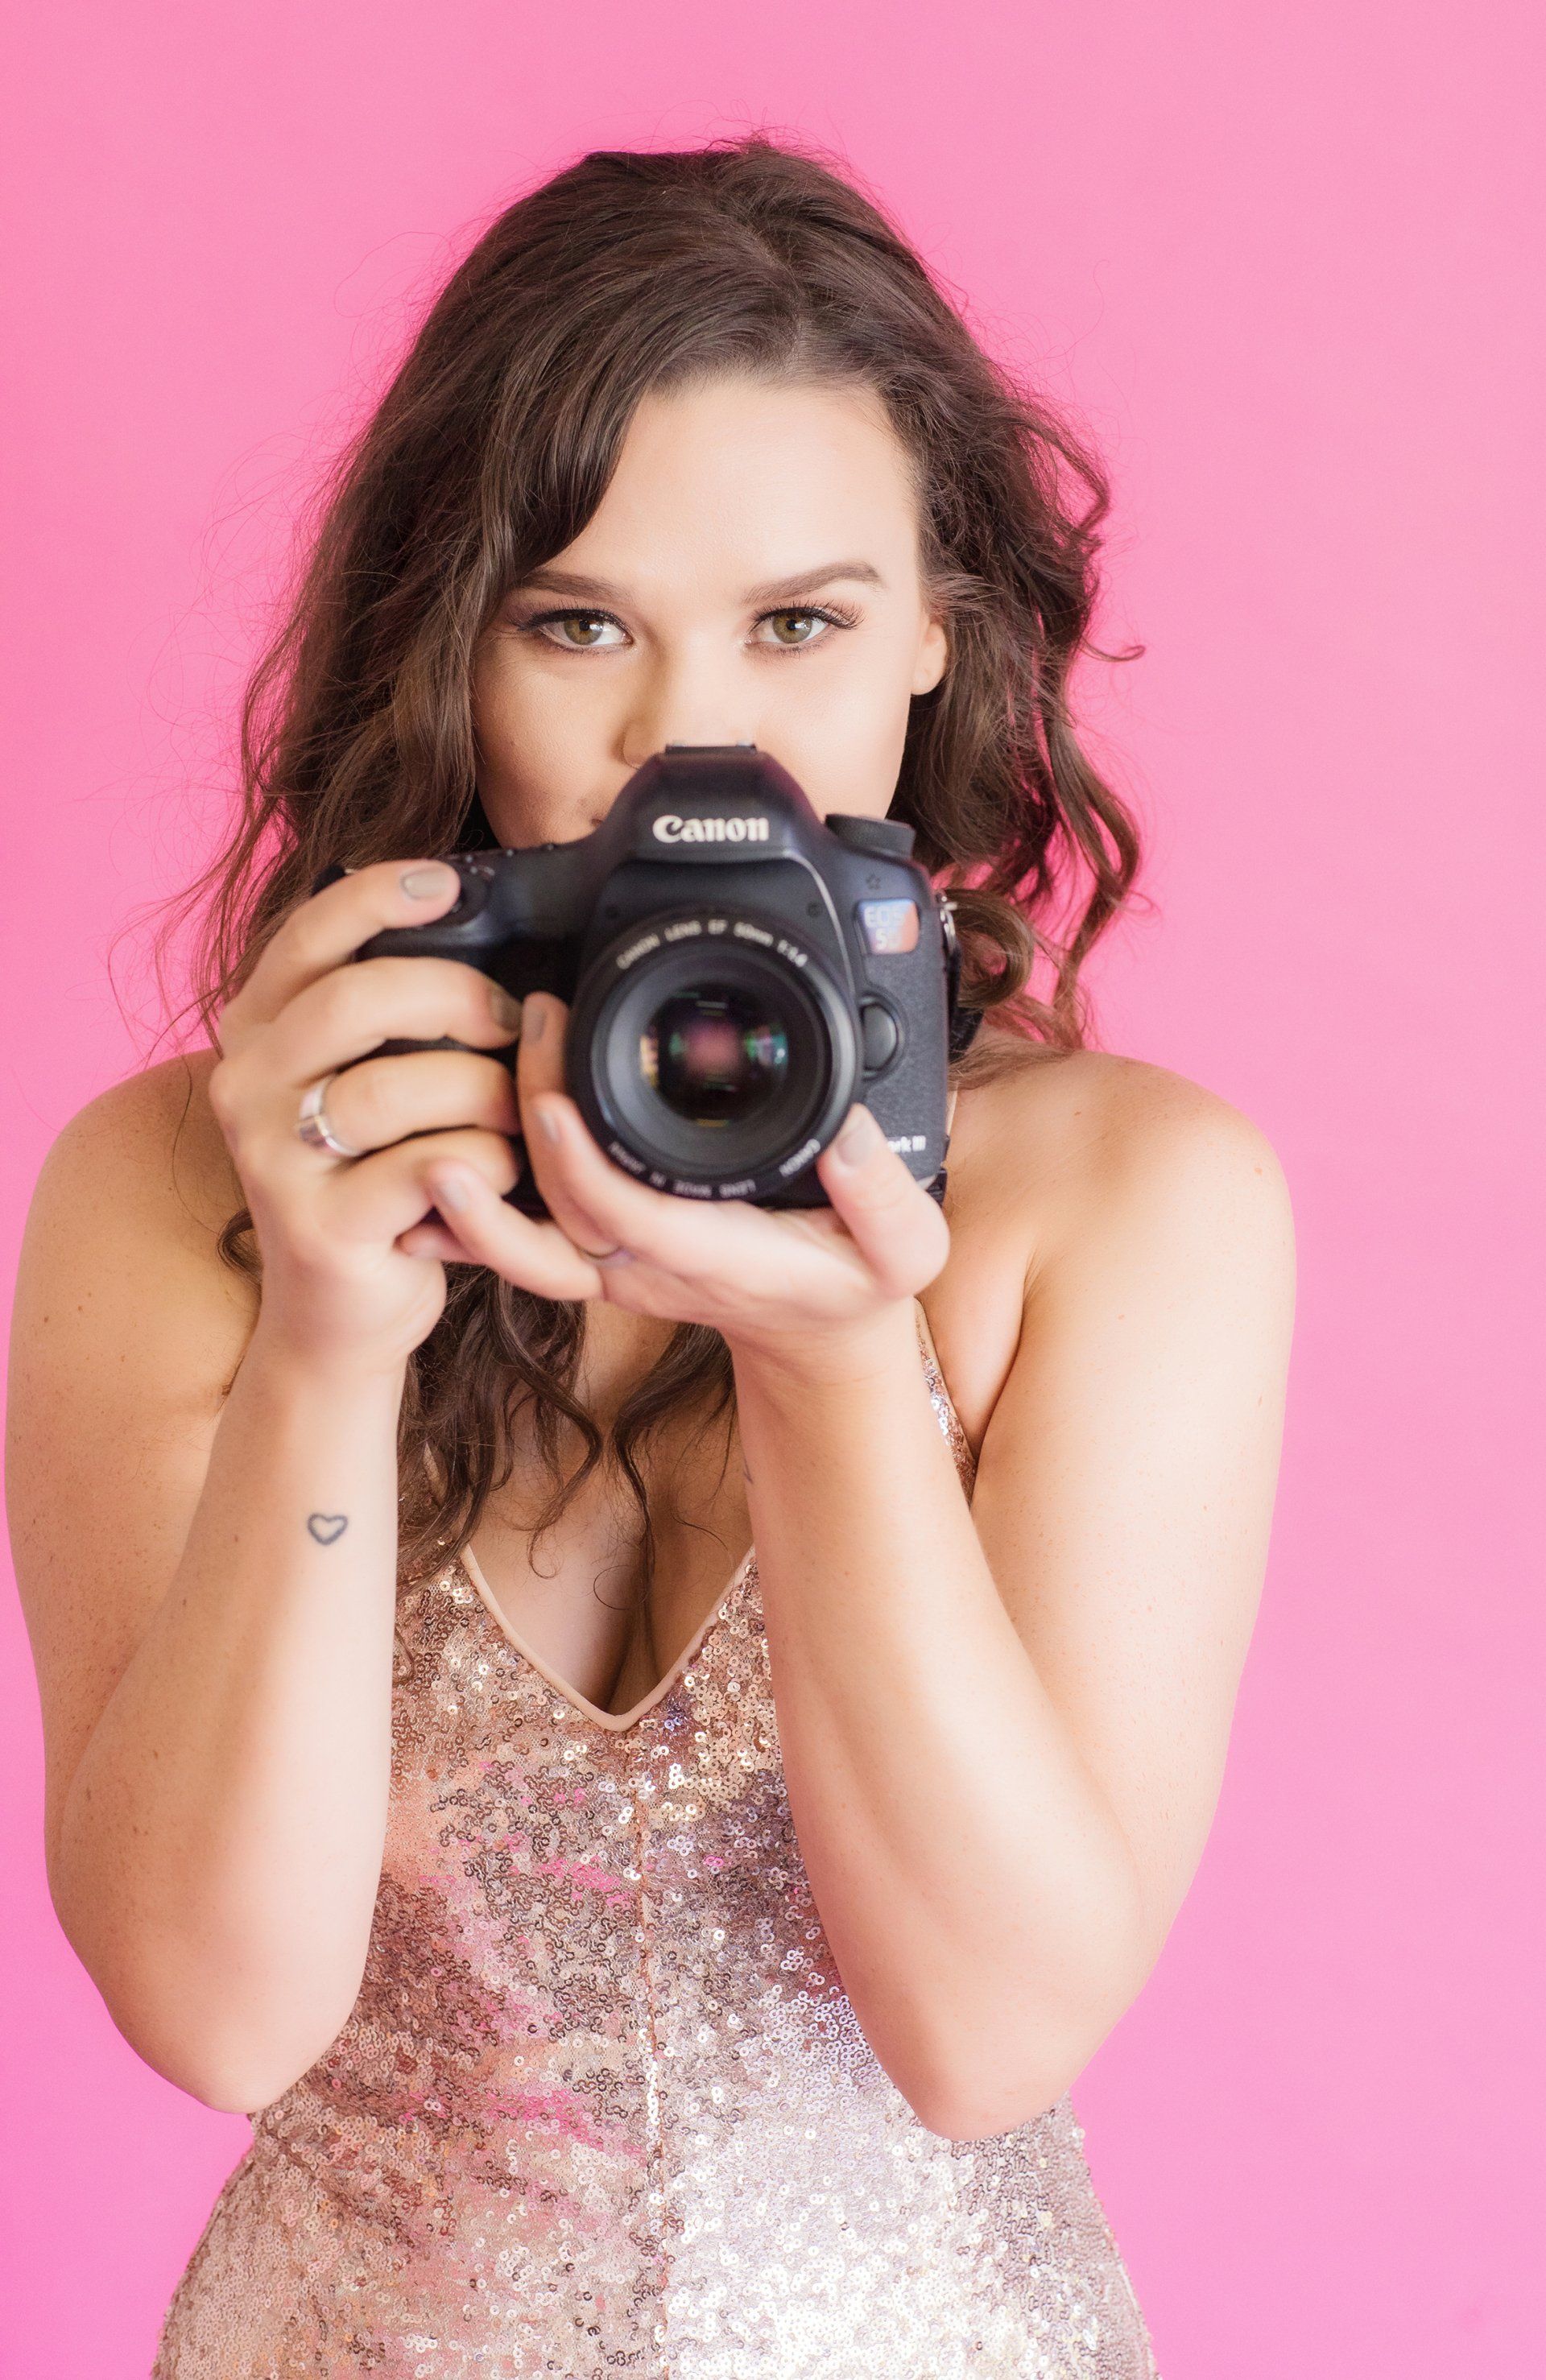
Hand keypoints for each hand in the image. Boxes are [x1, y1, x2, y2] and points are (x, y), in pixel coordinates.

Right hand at [207, 860, 601, 1382]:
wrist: (340, 1313)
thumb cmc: (377, 1179)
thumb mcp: (369, 1079)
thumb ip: (393, 1012)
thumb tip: (481, 919)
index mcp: (256, 1030)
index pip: (306, 934)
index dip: (378, 895)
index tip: (448, 881)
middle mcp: (246, 1085)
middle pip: (355, 1002)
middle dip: (457, 997)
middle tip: (513, 1020)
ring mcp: (273, 1160)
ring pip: (393, 1088)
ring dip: (482, 1088)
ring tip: (516, 1106)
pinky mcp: (320, 1228)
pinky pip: (427, 1168)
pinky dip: (485, 1161)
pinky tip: (503, 1170)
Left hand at [398, 990, 950, 1363]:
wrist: (820, 1334)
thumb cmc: (858, 1283)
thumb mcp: (905, 1250)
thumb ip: (883, 1199)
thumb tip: (848, 1135)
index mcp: (715, 1255)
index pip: (628, 1214)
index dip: (580, 1166)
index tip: (550, 1100)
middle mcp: (647, 1263)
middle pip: (557, 1211)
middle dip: (520, 1132)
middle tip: (518, 1030)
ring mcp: (614, 1264)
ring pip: (522, 1240)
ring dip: (472, 1188)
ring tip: (435, 1114)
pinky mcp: (597, 1252)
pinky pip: (520, 1240)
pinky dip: (464, 1219)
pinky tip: (420, 1175)